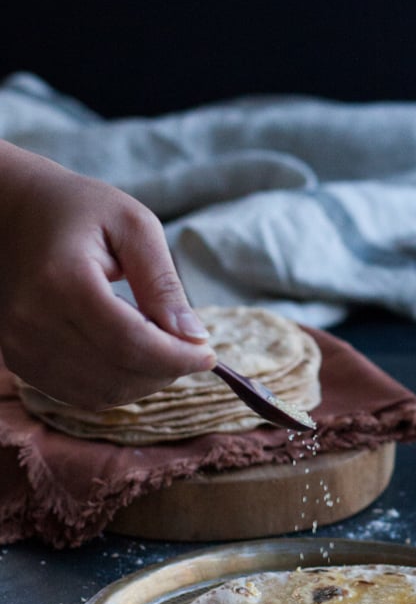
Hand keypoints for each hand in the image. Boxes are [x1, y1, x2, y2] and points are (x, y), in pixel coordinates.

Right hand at [0, 141, 215, 409]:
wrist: (13, 211)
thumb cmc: (79, 209)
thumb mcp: (133, 226)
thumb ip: (162, 283)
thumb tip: (193, 338)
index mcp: (62, 281)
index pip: (131, 344)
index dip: (177, 358)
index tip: (208, 353)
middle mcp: (32, 320)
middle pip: (117, 374)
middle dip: (166, 371)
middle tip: (190, 348)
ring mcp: (20, 344)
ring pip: (100, 393)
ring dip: (143, 382)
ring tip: (164, 349)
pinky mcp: (18, 358)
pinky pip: (78, 393)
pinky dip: (116, 384)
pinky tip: (134, 357)